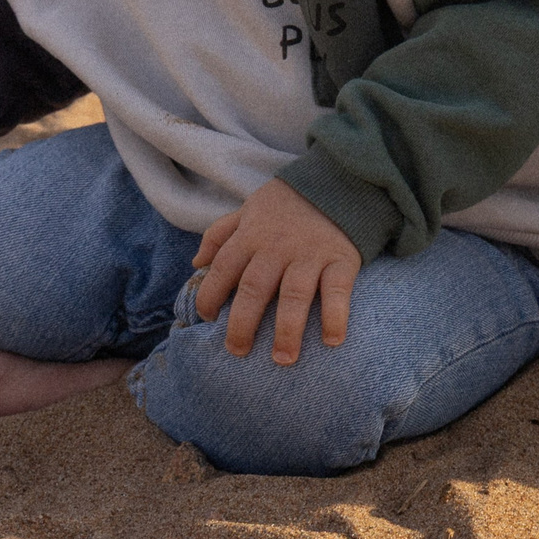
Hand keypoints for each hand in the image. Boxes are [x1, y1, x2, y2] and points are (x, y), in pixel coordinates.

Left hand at [192, 179, 360, 364]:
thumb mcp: (248, 209)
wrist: (338, 179)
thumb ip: (220, 234)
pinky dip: (335, 316)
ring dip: (287, 330)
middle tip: (238, 352)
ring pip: (294, 295)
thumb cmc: (288, 202)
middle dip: (243, 324)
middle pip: (254, 289)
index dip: (210, 296)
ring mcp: (310, 255)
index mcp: (251, 236)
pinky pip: (337, 291)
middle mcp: (277, 248)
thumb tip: (196, 263)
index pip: (223, 270)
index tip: (207, 319)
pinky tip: (332, 340)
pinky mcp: (341, 259)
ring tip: (283, 359)